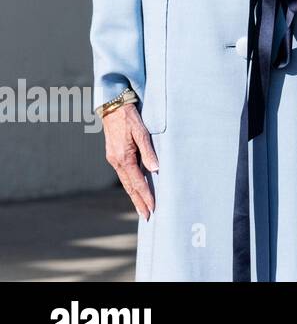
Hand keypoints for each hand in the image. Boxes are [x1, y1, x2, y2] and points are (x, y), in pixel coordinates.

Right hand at [102, 102, 157, 219]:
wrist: (113, 107)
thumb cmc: (130, 118)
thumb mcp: (142, 132)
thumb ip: (148, 151)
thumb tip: (156, 169)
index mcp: (124, 157)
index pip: (137, 182)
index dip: (145, 196)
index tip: (152, 208)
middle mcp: (116, 161)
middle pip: (130, 186)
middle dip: (138, 202)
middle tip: (147, 216)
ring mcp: (113, 159)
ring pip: (126, 181)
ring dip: (134, 195)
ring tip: (142, 207)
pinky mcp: (114, 156)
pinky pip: (123, 174)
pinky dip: (130, 184)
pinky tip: (135, 189)